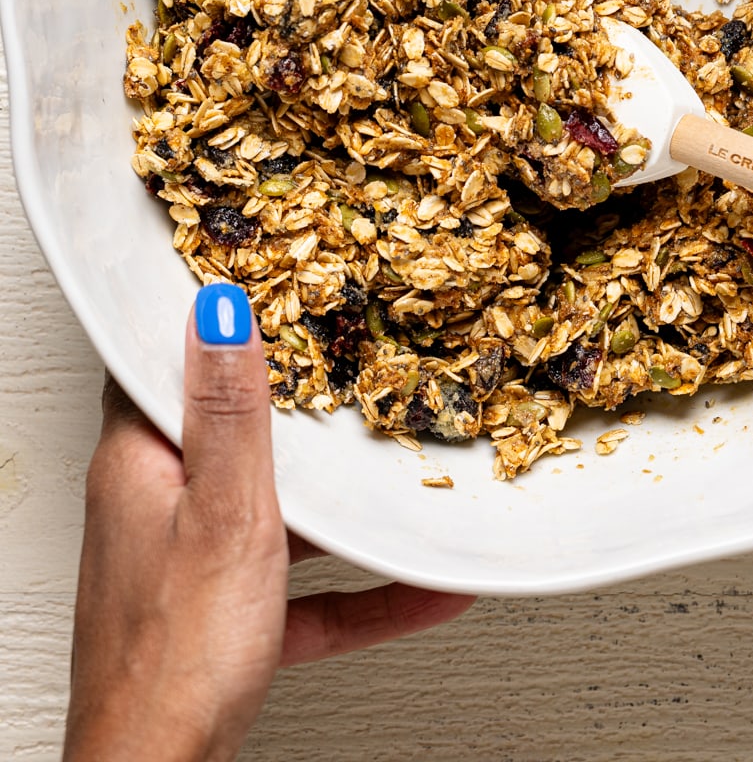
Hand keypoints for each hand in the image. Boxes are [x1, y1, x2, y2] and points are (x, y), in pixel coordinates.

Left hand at [64, 284, 473, 761]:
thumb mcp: (222, 514)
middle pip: (229, 431)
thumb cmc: (172, 660)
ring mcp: (190, 562)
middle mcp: (155, 503)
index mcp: (139, 462)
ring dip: (336, 501)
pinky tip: (421, 588)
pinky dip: (357, 586)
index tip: (266, 283)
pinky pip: (302, 587)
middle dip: (293, 404)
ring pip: (273, 508)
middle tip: (349, 361)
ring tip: (396, 472)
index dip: (213, 321)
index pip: (164, 364)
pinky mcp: (224, 618)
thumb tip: (219, 312)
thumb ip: (228, 414)